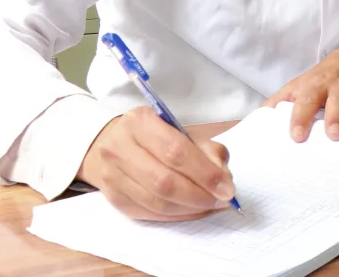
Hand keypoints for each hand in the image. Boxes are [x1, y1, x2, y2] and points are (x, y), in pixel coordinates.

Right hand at [77, 107, 234, 221]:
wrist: (110, 143)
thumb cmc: (155, 135)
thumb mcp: (182, 130)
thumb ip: (206, 150)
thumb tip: (224, 181)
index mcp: (141, 122)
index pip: (176, 152)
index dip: (205, 174)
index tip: (227, 188)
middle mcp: (119, 148)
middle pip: (164, 181)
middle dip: (199, 195)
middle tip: (222, 200)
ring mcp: (112, 175)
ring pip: (156, 202)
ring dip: (190, 209)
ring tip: (211, 206)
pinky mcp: (113, 198)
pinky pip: (148, 214)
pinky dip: (176, 216)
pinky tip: (192, 211)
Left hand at [264, 45, 338, 141]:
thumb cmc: (321, 79)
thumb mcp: (298, 86)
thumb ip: (279, 102)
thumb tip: (254, 121)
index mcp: (315, 86)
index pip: (305, 100)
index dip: (300, 117)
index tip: (297, 136)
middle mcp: (337, 87)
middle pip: (336, 100)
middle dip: (335, 117)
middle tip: (333, 135)